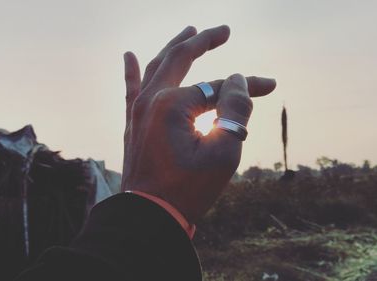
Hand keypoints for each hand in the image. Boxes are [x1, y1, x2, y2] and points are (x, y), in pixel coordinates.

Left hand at [121, 25, 275, 222]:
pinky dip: (131, 71)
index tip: (270, 86)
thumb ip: (235, 109)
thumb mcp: (224, 152)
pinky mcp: (132, 125)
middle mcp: (151, 100)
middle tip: (223, 30)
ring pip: (156, 68)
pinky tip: (129, 55)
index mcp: (173, 104)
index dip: (245, 86)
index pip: (217, 86)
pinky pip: (131, 89)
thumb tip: (237, 78)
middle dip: (203, 41)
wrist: (149, 216)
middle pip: (180, 59)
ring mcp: (138, 111)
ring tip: (188, 32)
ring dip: (173, 48)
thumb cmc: (187, 189)